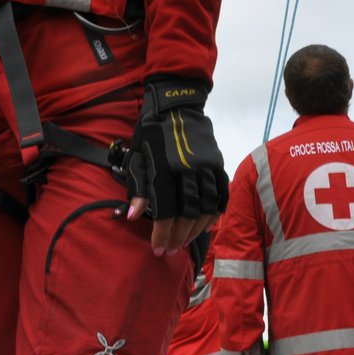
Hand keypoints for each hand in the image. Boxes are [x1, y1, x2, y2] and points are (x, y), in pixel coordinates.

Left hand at [123, 76, 227, 254]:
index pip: (165, 211)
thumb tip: (132, 217)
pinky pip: (221, 194)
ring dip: (196, 230)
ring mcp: (206, 167)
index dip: (162, 234)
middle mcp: (187, 170)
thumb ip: (138, 187)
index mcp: (164, 168)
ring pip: (206, 207)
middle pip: (187, 214)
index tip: (157, 249)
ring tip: (185, 242)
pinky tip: (206, 225)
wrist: (176, 103)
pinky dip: (215, 213)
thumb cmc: (151, 132)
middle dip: (178, 237)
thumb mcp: (137, 156)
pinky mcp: (218, 163)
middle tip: (170, 251)